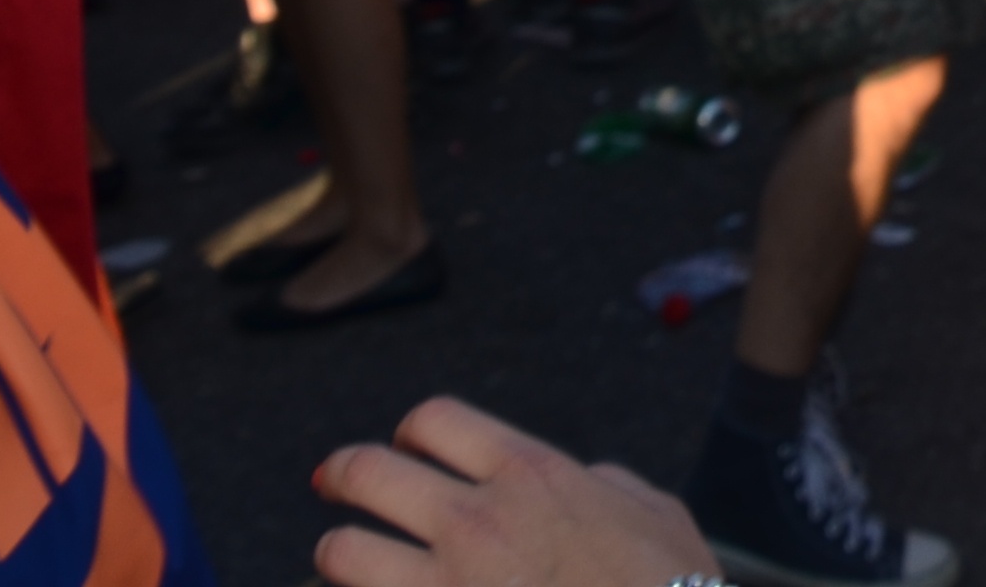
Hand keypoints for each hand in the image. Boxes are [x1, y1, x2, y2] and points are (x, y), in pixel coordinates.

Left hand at [315, 397, 706, 586]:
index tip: (404, 450)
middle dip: (340, 475)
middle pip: (369, 472)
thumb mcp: (654, 513)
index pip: (435, 421)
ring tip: (345, 563)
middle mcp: (476, 522)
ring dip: (339, 557)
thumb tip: (588, 482)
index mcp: (530, 475)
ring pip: (342, 553)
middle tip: (331, 485)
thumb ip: (604, 487)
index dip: (410, 433)